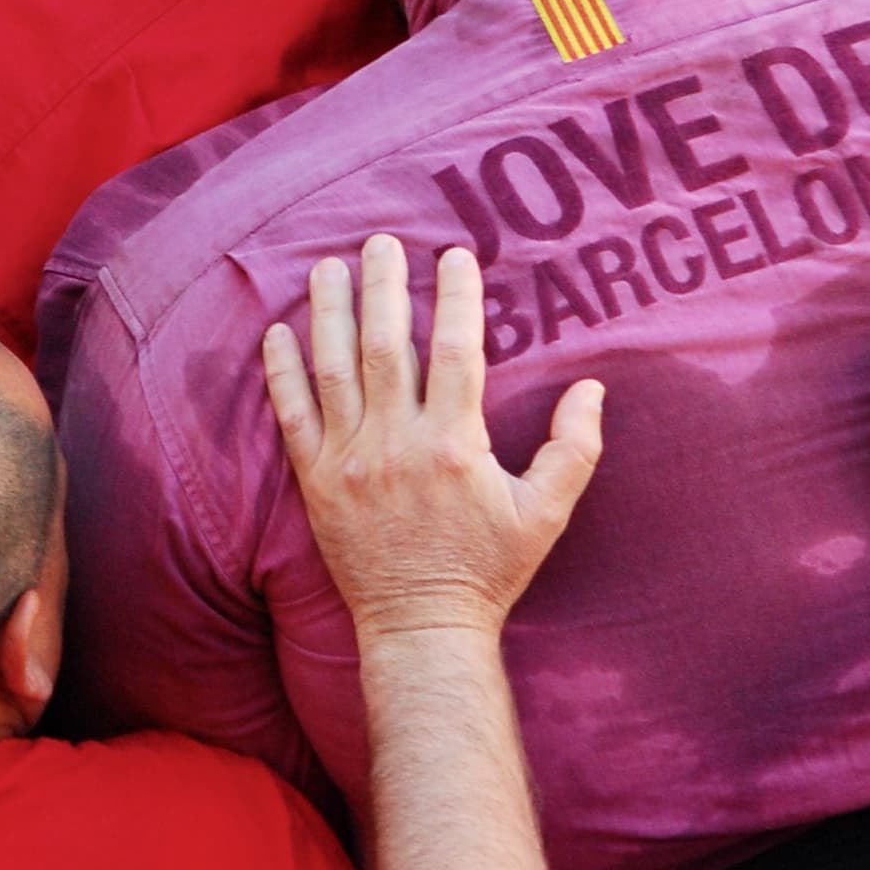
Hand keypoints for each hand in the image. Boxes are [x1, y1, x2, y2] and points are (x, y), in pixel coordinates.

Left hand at [264, 237, 601, 640]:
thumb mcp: (546, 514)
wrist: (423, 628)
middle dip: (384, 285)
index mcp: (454, 445)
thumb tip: (592, 388)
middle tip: (383, 240)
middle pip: (386, 344)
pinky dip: (282, 371)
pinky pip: (292, 415)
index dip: (455, 297)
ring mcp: (350, 461)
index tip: (454, 255)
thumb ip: (573, 449)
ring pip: (333, 368)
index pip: (456, 350)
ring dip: (329, 311)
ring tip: (328, 265)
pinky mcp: (316, 482)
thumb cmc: (490, 570)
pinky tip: (277, 331)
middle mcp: (396, 445)